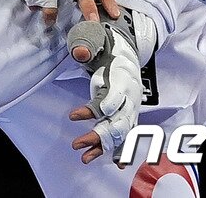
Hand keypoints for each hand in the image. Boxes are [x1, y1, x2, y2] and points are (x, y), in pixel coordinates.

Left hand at [67, 6, 156, 164]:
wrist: (126, 52)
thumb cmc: (107, 47)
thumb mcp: (96, 41)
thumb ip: (87, 47)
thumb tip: (80, 53)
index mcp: (122, 77)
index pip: (111, 98)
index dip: (94, 109)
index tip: (73, 116)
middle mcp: (131, 95)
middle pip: (117, 120)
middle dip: (98, 135)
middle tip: (76, 144)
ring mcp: (132, 107)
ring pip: (121, 131)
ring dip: (105, 146)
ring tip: (85, 158)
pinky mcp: (129, 114)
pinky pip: (127, 134)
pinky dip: (123, 148)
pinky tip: (118, 163)